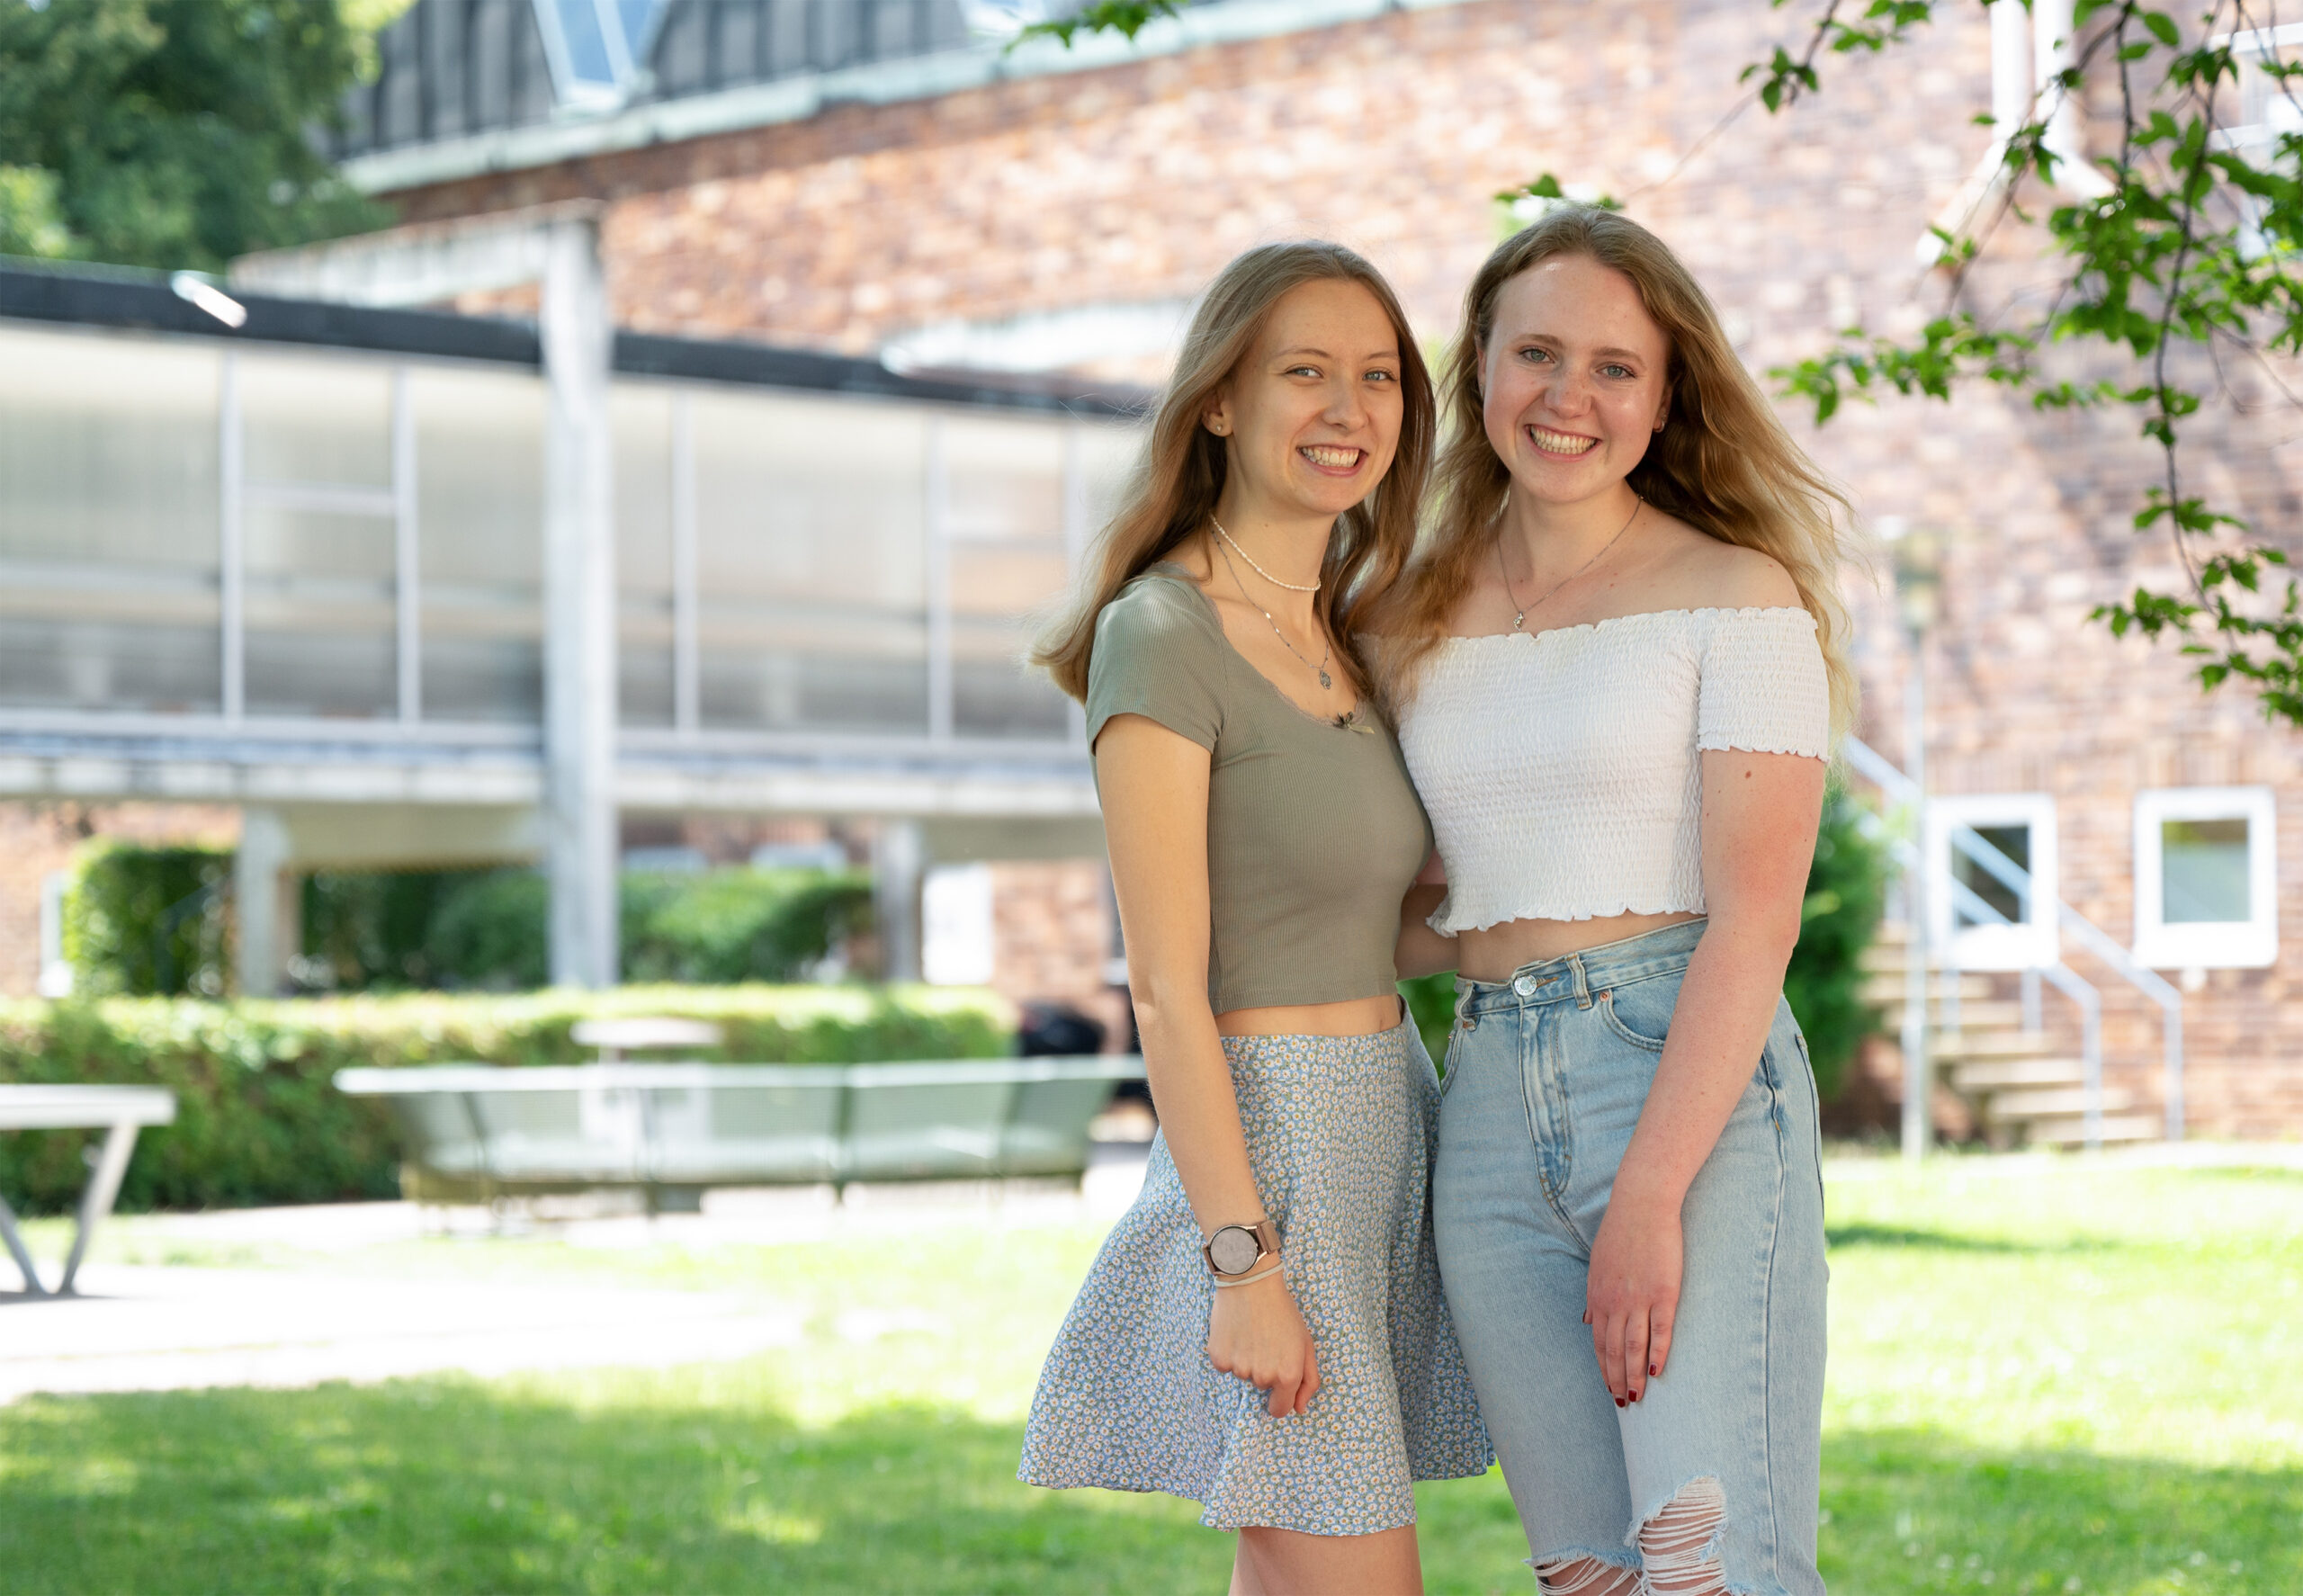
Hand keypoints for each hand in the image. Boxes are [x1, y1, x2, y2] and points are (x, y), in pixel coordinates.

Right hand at [1207, 1268, 1320, 1415]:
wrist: (1251, 1282)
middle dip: (1265, 1369)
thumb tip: (1300, 1409)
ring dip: (1247, 1359)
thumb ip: (1309, 1380)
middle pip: (1261, 1387)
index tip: (1277, 1385)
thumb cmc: (1282, 1311)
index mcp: (1288, 1375)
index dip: (1280, 1399)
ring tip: (1251, 1332)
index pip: (1280, 1410)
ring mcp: (1239, 1368)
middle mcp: (1263, 1377)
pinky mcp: (1219, 1358)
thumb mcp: (1305, 1343)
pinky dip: (1229, 1352)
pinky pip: (1225, 1365)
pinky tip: (1235, 1332)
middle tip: (1267, 1341)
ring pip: (1243, 1374)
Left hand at [1585, 1188, 1683, 1406]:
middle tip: (1622, 1404)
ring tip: (1637, 1397)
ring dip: (1634, 1376)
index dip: (1603, 1368)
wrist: (1642, 1204)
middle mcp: (1615, 1302)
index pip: (1598, 1342)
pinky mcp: (1664, 1293)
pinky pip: (1661, 1331)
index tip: (1608, 1387)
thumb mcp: (1597, 1264)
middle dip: (1616, 1380)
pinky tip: (1657, 1373)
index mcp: (1598, 1295)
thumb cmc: (1621, 1232)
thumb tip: (1585, 1320)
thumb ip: (1593, 1295)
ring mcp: (1640, 1299)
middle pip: (1614, 1351)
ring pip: (1635, 1348)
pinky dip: (1658, 1355)